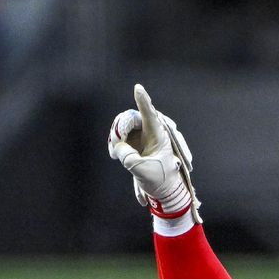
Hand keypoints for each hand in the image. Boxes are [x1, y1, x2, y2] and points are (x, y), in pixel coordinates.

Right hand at [108, 84, 200, 220]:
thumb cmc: (159, 179)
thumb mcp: (141, 170)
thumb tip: (117, 145)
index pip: (150, 114)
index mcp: (159, 136)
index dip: (143, 101)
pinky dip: (115, 141)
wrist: (164, 189)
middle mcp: (151, 132)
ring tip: (115, 152)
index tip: (138, 88)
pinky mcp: (135, 142)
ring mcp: (142, 136)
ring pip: (123, 125)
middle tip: (114, 142)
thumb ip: (127, 156)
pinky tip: (115, 153)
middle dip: (119, 127)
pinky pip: (120, 134)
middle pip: (131, 118)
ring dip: (116, 135)